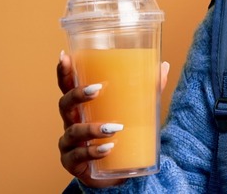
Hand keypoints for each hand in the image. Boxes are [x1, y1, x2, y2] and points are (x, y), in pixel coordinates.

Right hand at [57, 51, 168, 187]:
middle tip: (97, 89)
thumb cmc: (123, 134)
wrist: (119, 170)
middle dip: (77, 95)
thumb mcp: (136, 111)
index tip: (64, 57)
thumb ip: (149, 89)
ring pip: (72, 132)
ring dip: (91, 128)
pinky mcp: (73, 163)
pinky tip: (107, 148)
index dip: (64, 72)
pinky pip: (78, 157)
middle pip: (64, 105)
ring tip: (114, 127)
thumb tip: (163, 65)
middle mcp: (72, 122)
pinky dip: (93, 152)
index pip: (68, 86)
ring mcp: (70, 143)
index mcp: (83, 106)